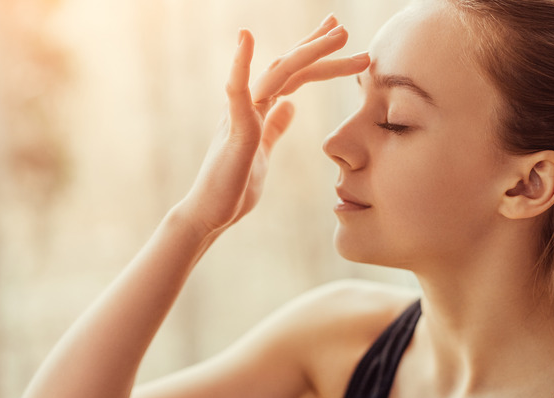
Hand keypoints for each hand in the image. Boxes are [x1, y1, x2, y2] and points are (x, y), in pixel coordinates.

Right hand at [181, 15, 369, 234]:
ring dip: (308, 51)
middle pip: (288, 66)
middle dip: (317, 46)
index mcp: (258, 109)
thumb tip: (290, 106)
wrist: (209, 214)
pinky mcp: (234, 129)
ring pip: (277, 73)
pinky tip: (246, 38)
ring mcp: (240, 113)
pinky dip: (241, 63)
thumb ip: (274, 126)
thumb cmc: (234, 186)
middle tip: (344, 28)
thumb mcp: (263, 151)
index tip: (338, 38)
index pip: (292, 75)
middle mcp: (249, 104)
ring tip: (338, 35)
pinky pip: (237, 91)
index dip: (315, 55)